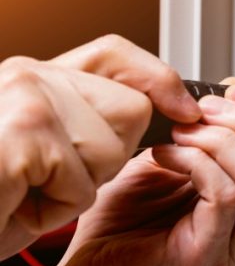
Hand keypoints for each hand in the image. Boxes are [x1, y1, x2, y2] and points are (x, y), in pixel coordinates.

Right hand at [0, 35, 201, 258]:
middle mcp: (30, 75)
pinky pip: (80, 185)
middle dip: (106, 158)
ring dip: (76, 188)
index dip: (157, 79)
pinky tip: (14, 203)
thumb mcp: (44, 148)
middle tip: (49, 175)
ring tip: (26, 190)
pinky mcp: (26, 135)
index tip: (187, 108)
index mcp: (37, 76)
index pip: (115, 55)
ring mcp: (27, 99)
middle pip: (131, 111)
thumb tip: (165, 111)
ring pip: (111, 151)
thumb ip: (90, 120)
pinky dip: (52, 210)